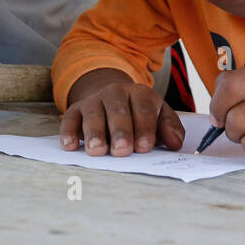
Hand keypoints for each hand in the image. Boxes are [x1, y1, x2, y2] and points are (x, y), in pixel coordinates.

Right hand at [60, 74, 184, 156]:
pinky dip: (68, 131)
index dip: (145, 128)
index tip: (145, 147)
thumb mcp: (158, 115)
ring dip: (95, 133)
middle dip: (121, 131)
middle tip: (122, 151)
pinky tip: (70, 146)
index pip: (144, 109)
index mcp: (140, 94)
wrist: (111, 96)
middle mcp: (116, 93)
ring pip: (93, 114)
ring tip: (97, 150)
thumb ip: (169, 128)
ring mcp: (94, 100)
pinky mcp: (75, 109)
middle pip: (118, 111)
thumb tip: (176, 143)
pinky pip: (69, 119)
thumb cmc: (138, 113)